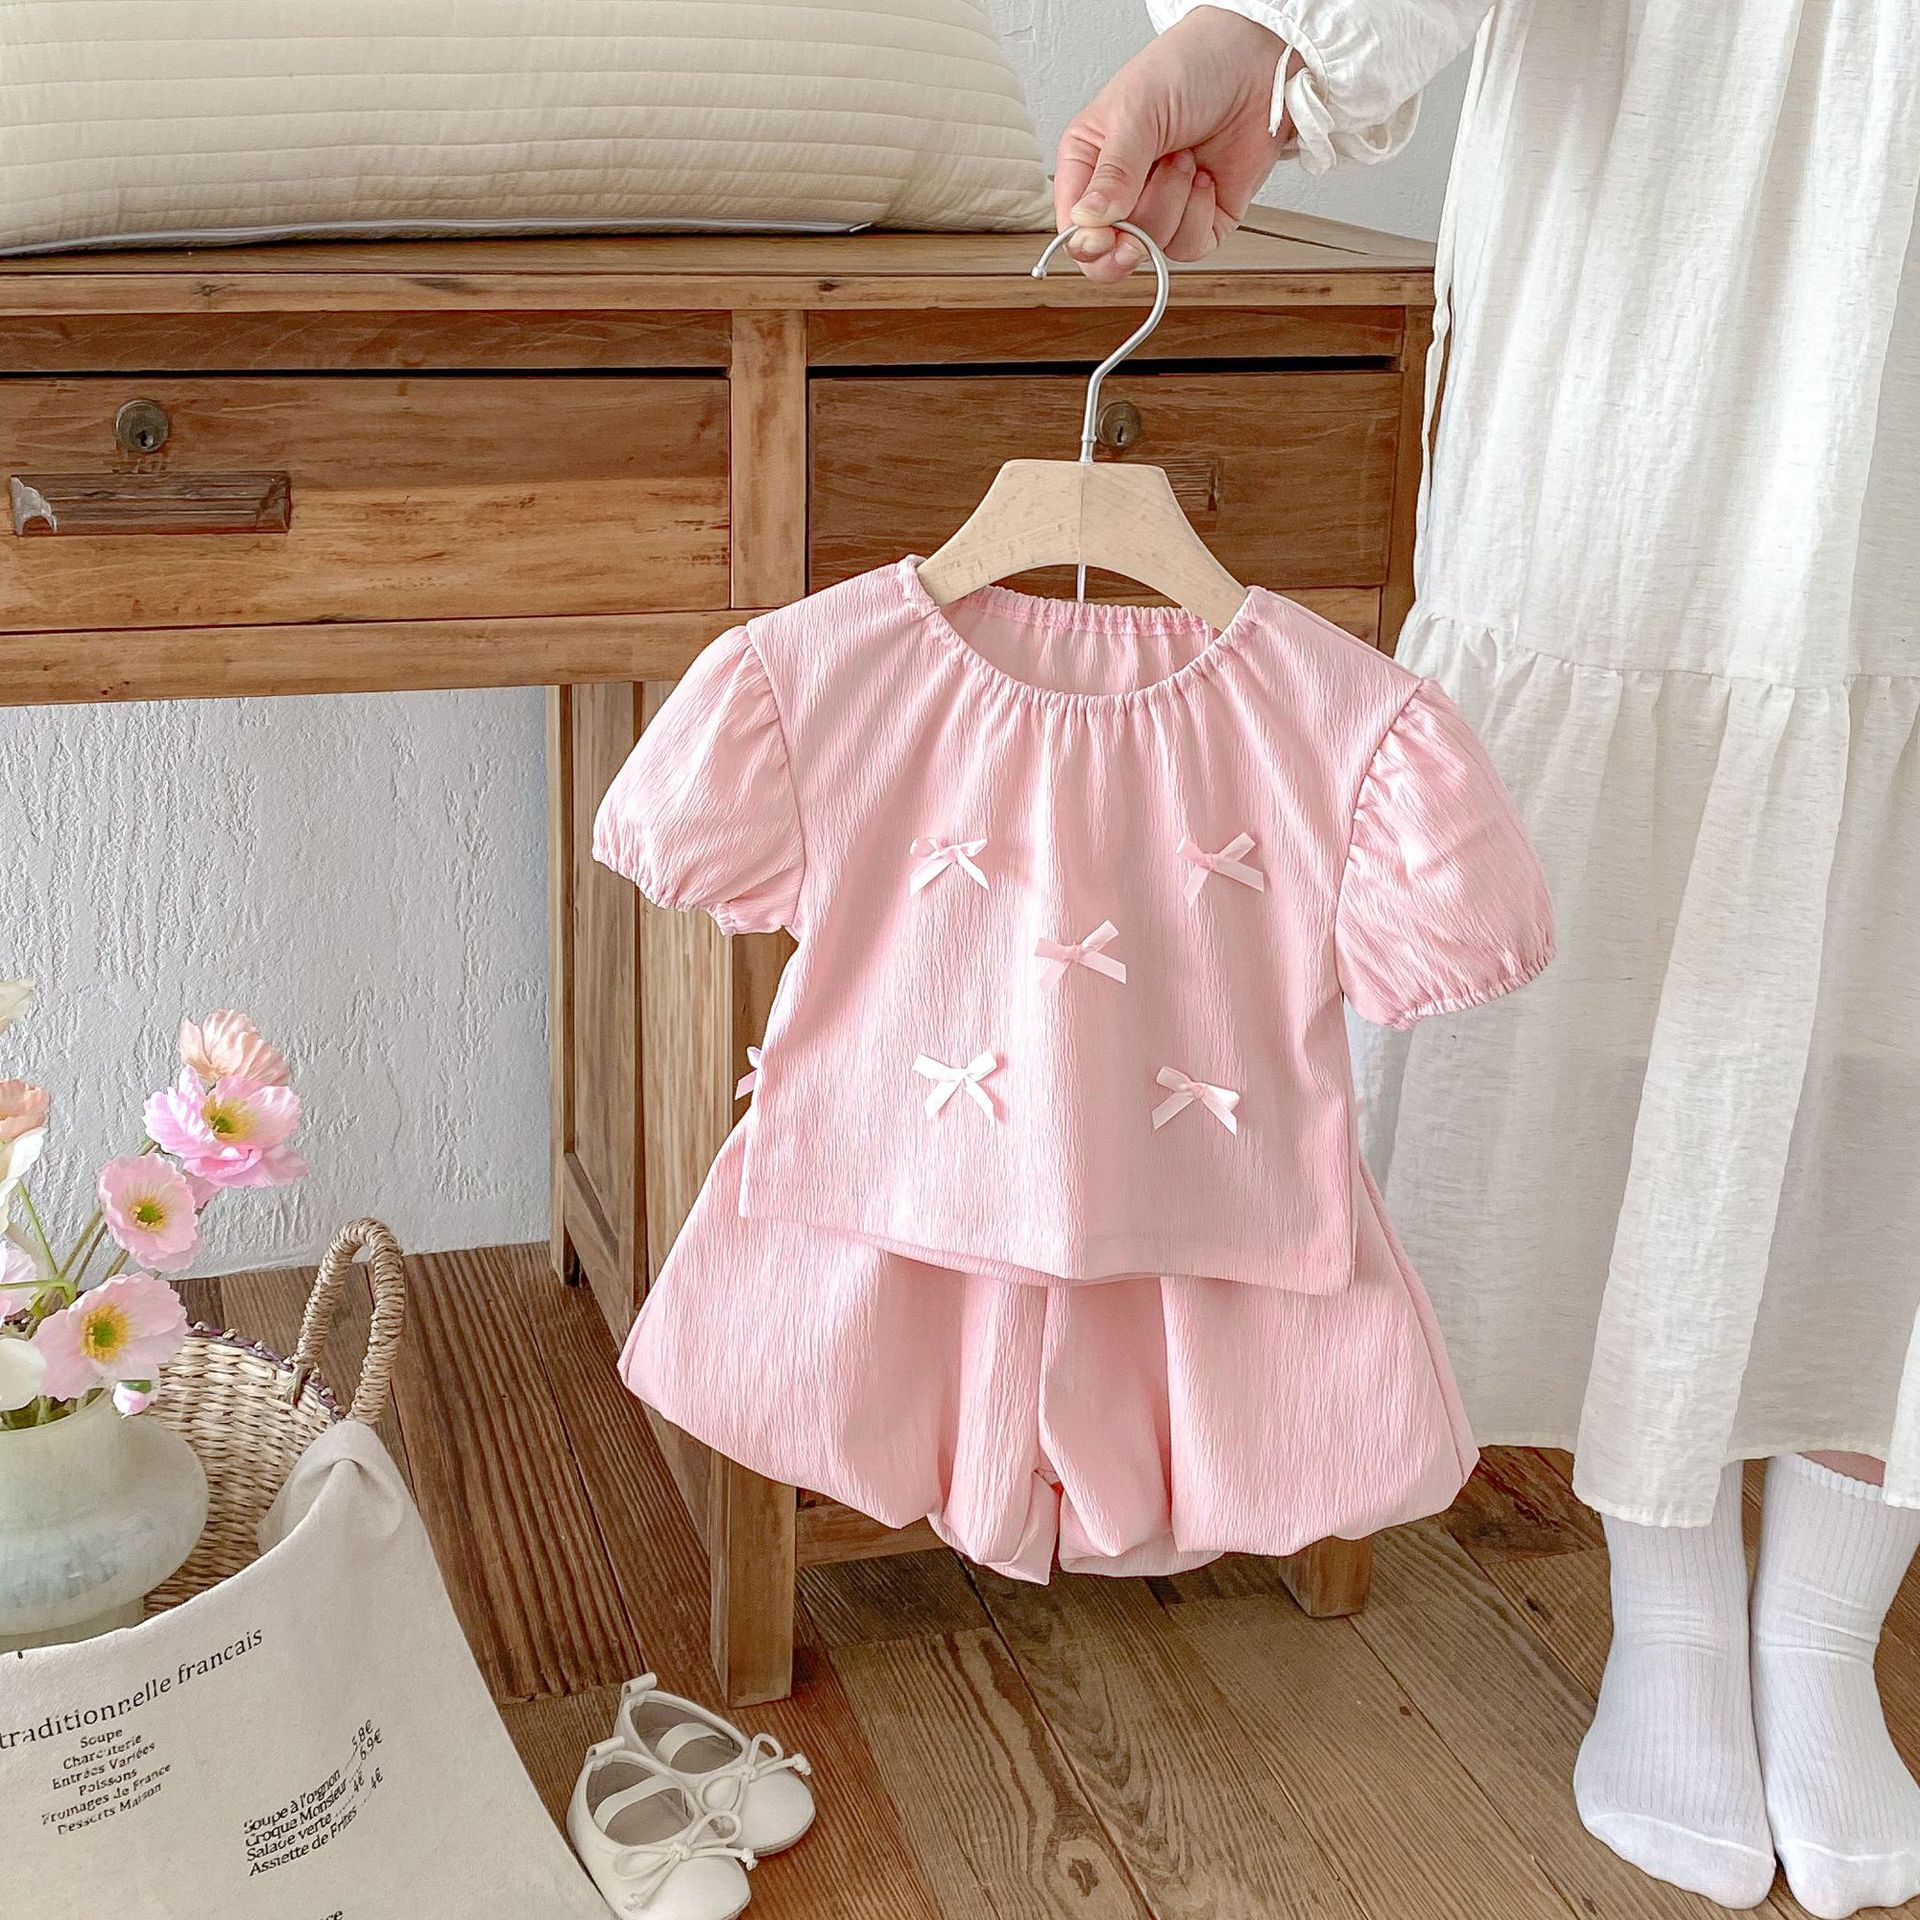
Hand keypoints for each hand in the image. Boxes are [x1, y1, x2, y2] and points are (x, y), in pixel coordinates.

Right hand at [1054, 10, 1297, 281]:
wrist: (1254, 63)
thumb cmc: (1188, 68)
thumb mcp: (1137, 111)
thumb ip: (1113, 170)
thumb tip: (1088, 219)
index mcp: (1089, 164)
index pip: (1073, 228)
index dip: (1086, 245)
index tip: (1104, 237)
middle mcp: (1122, 192)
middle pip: (1108, 255)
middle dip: (1128, 241)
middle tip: (1136, 230)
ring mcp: (1162, 209)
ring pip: (1153, 248)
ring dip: (1171, 203)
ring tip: (1183, 157)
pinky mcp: (1201, 220)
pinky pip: (1189, 245)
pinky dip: (1198, 213)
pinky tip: (1204, 175)